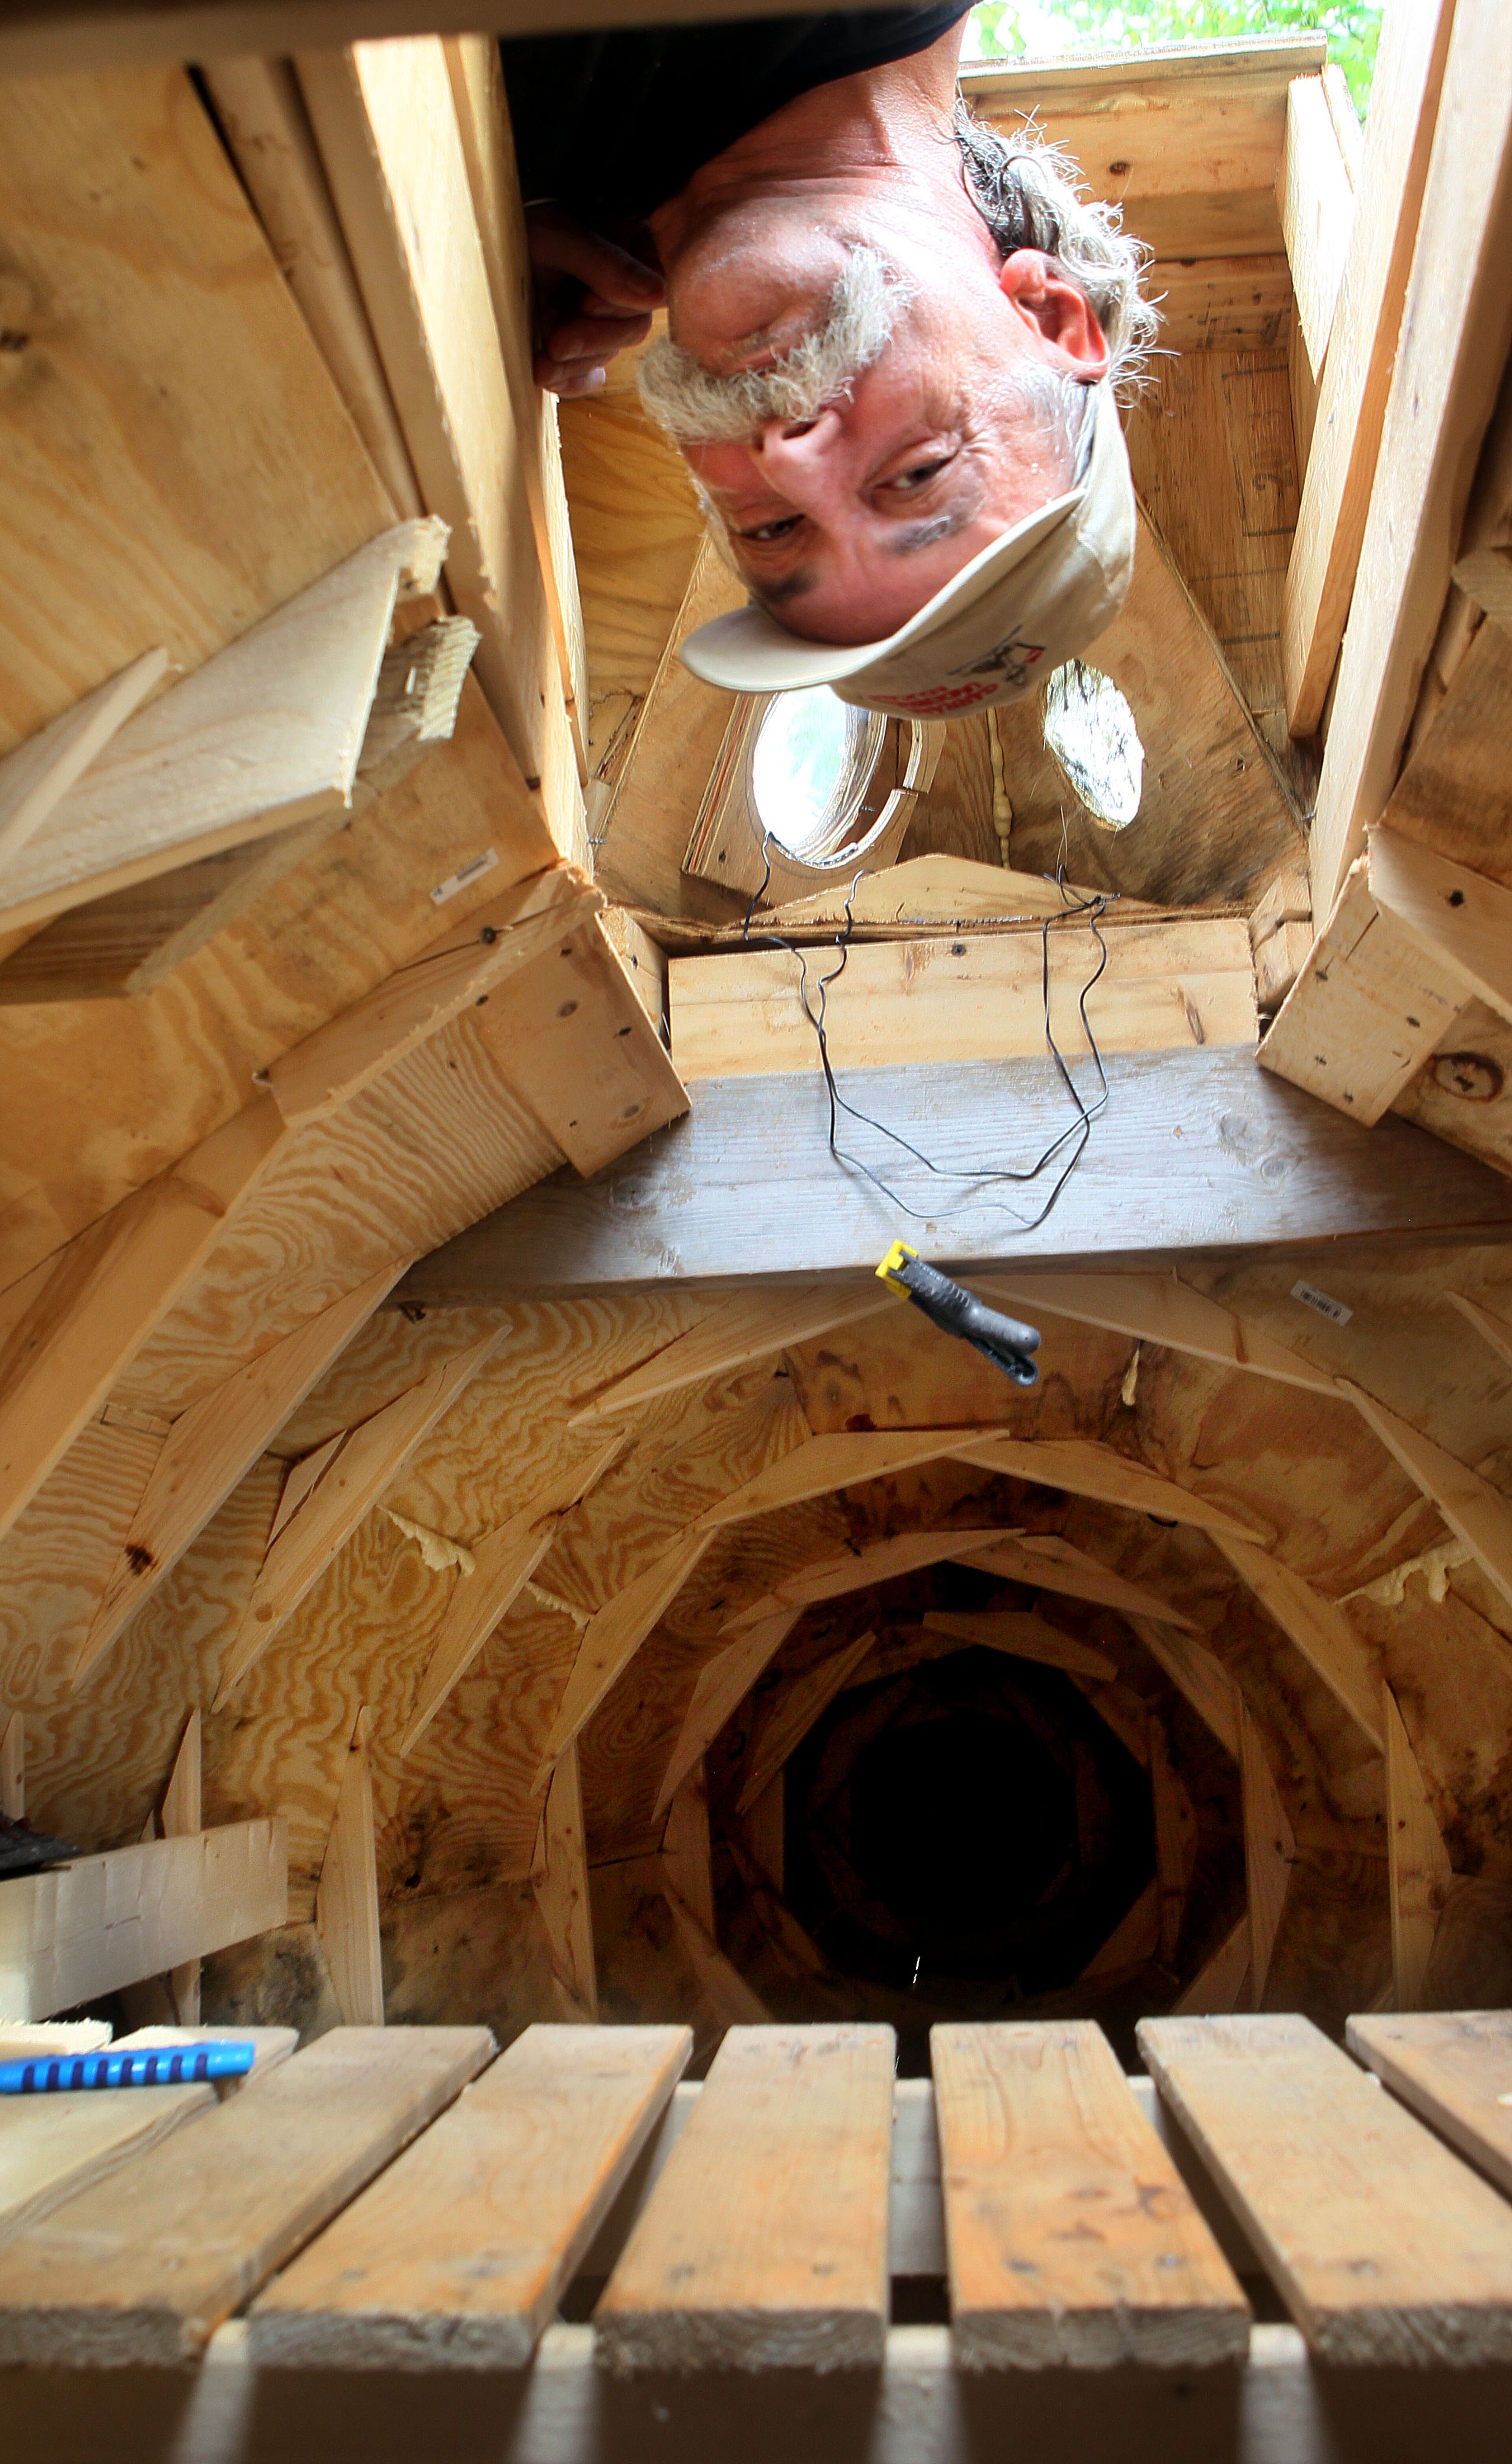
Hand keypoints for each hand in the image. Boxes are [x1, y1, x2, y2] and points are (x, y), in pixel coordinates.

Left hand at [526, 207, 664, 396]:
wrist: (477, 249)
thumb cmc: (518, 226)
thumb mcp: (556, 236)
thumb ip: (605, 262)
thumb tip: (656, 293)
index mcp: (628, 248)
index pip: (649, 290)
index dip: (621, 305)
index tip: (585, 304)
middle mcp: (620, 286)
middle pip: (631, 328)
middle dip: (593, 340)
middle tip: (556, 342)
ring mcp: (598, 319)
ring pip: (606, 354)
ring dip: (574, 364)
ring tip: (540, 363)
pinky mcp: (578, 346)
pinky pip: (588, 376)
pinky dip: (571, 382)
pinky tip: (550, 380)